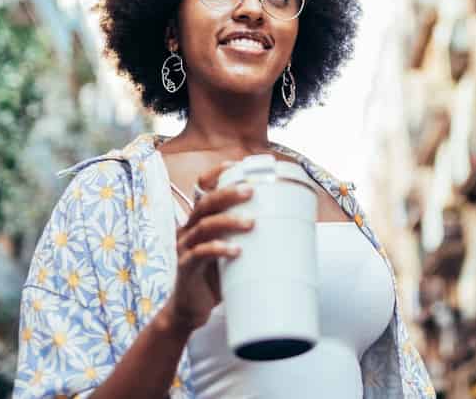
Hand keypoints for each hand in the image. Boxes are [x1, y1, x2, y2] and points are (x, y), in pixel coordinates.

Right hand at [164, 161, 253, 332]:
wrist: (191, 310)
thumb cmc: (215, 278)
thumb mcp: (232, 251)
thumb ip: (248, 239)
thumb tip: (290, 230)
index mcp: (199, 221)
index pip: (202, 190)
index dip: (215, 175)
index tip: (236, 165)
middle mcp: (188, 230)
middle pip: (205, 203)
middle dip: (229, 193)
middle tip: (252, 191)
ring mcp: (185, 248)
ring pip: (204, 226)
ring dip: (228, 221)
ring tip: (251, 222)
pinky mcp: (186, 268)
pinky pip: (200, 254)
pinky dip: (218, 250)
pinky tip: (235, 251)